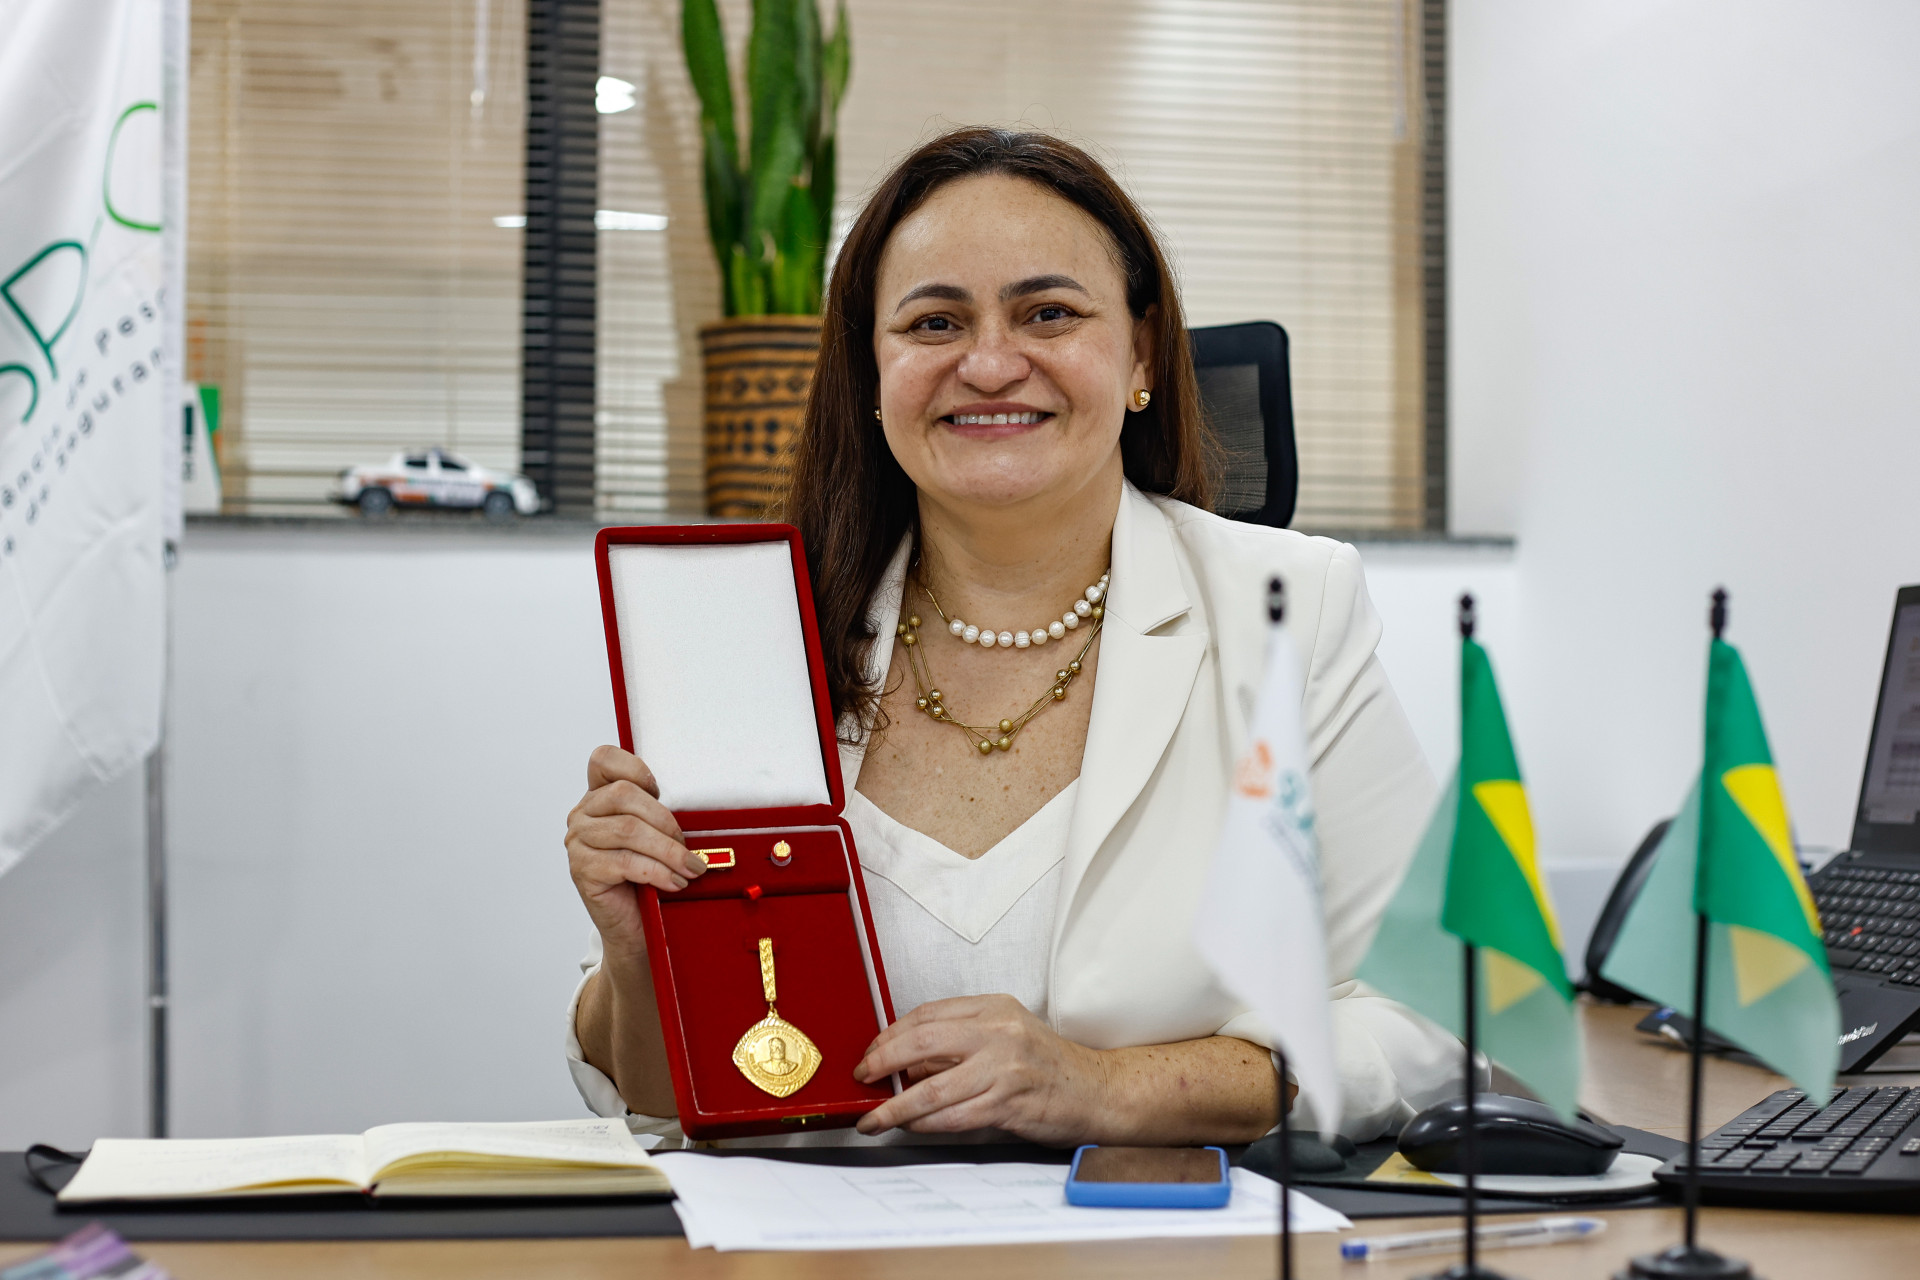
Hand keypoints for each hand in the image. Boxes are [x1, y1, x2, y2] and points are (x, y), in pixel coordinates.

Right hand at [565, 745, 707, 959]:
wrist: (634, 927)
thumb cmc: (648, 878)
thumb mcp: (656, 838)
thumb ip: (660, 816)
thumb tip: (699, 812)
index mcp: (599, 796)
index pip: (604, 759)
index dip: (636, 768)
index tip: (660, 791)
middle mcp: (582, 814)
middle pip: (624, 795)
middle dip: (665, 820)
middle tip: (688, 847)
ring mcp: (578, 842)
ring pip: (628, 830)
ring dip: (668, 851)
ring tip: (691, 868)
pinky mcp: (583, 870)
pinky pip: (625, 862)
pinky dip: (658, 872)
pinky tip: (674, 882)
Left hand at [851, 995, 1108, 1144]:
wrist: (1098, 1091)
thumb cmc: (1049, 1066)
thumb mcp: (1006, 1035)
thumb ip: (961, 1041)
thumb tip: (907, 1060)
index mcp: (994, 1008)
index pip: (928, 1015)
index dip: (891, 1034)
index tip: (872, 1052)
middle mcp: (999, 1032)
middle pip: (923, 1042)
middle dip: (883, 1061)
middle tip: (864, 1077)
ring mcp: (1005, 1068)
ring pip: (934, 1087)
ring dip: (896, 1106)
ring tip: (875, 1116)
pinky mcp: (1009, 1103)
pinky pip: (954, 1116)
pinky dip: (925, 1124)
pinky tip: (911, 1126)